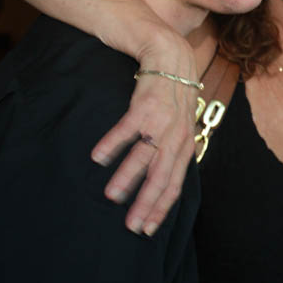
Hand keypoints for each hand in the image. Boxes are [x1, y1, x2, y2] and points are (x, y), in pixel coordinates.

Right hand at [91, 34, 198, 235]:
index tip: (146, 230)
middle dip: (147, 202)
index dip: (161, 208)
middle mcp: (178, 134)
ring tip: (111, 196)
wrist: (169, 52)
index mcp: (184, 143)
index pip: (175, 183)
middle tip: (130, 226)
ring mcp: (164, 118)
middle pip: (163, 175)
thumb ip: (170, 148)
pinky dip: (114, 142)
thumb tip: (157, 180)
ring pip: (146, 154)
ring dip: (127, 176)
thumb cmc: (169, 93)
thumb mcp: (177, 123)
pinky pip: (129, 126)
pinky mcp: (147, 102)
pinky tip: (98, 157)